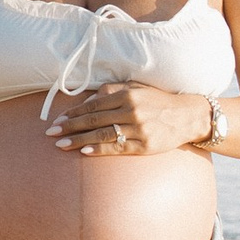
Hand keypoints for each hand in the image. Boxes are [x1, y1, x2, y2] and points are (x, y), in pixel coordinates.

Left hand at [46, 80, 211, 158]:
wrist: (188, 116)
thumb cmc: (158, 101)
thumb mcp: (137, 88)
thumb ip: (112, 91)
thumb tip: (86, 100)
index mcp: (127, 94)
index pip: (93, 104)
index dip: (73, 112)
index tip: (57, 119)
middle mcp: (131, 109)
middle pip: (93, 119)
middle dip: (69, 126)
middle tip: (51, 133)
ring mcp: (138, 128)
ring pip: (102, 134)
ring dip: (78, 140)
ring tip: (61, 145)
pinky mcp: (145, 145)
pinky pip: (117, 148)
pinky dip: (99, 149)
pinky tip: (84, 151)